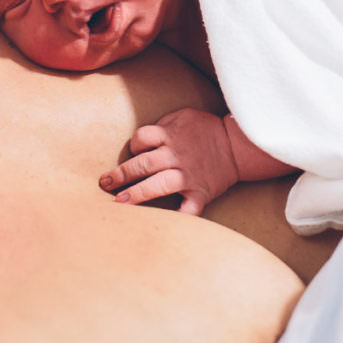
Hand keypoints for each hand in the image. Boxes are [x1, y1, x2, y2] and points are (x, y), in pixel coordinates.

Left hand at [98, 108, 238, 214]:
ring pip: (158, 184)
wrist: (237, 146)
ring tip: (120, 202)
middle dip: (121, 174)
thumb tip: (142, 138)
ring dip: (138, 193)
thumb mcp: (183, 116)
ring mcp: (188, 176)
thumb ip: (162, 124)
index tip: (132, 153)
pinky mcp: (200, 192)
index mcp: (170, 135)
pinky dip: (179, 218)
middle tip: (105, 183)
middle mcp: (176, 156)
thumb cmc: (206, 129)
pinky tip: (165, 226)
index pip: (142, 139)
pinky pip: (189, 208)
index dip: (133, 146)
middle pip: (143, 163)